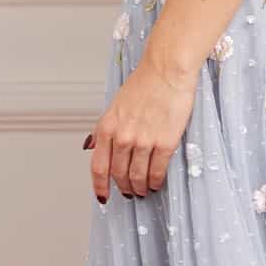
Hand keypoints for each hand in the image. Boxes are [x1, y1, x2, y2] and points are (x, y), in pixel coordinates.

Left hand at [86, 47, 198, 201]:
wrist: (167, 70)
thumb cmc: (145, 83)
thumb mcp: (116, 106)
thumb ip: (109, 129)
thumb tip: (98, 147)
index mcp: (106, 127)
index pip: (98, 167)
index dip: (100, 186)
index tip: (103, 196)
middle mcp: (122, 137)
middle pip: (118, 175)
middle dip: (124, 188)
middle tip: (129, 192)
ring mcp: (143, 141)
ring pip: (137, 177)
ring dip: (140, 188)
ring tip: (144, 190)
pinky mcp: (164, 142)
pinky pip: (157, 171)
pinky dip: (155, 181)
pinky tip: (156, 182)